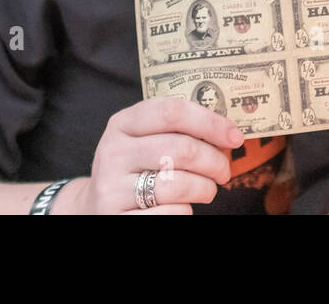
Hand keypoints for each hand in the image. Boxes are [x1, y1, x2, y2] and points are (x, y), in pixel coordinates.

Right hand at [59, 97, 242, 213]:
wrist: (93, 208)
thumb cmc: (133, 169)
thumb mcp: (142, 140)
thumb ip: (175, 130)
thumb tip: (228, 133)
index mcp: (122, 123)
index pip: (172, 111)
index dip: (210, 122)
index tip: (235, 136)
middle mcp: (113, 152)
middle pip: (182, 148)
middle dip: (215, 161)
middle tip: (224, 172)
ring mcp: (112, 187)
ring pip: (179, 183)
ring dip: (205, 188)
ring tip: (207, 190)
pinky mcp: (117, 217)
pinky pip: (171, 213)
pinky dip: (187, 211)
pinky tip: (183, 207)